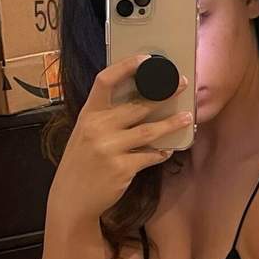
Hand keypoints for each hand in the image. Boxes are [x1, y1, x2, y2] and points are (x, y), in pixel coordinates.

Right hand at [51, 52, 190, 220]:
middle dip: (163, 93)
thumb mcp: (85, 134)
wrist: (71, 198)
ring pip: (149, 131)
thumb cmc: (81, 163)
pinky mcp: (122, 168)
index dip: (126, 66)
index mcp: (88, 114)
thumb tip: (139, 103)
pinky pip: (149, 156)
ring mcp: (110, 148)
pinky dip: (160, 153)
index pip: (105, 81)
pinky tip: (167, 151)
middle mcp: (98, 128)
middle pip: (137, 105)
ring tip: (186, 117)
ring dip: (171, 123)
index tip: (146, 59)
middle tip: (181, 84)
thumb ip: (104, 119)